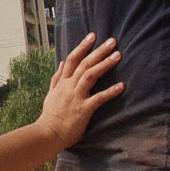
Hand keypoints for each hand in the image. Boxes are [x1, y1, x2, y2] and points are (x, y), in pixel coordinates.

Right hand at [39, 34, 123, 149]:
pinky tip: (122, 85)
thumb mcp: (50, 94)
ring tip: (118, 55)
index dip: (83, 46)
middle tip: (112, 41)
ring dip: (105, 64)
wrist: (48, 134)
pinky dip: (110, 91)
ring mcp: (76, 97)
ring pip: (90, 75)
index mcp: (62, 82)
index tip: (93, 36)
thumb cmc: (50, 116)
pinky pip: (99, 98)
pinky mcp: (84, 109)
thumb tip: (61, 62)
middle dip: (99, 51)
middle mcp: (69, 86)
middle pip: (85, 64)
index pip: (72, 59)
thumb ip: (56, 78)